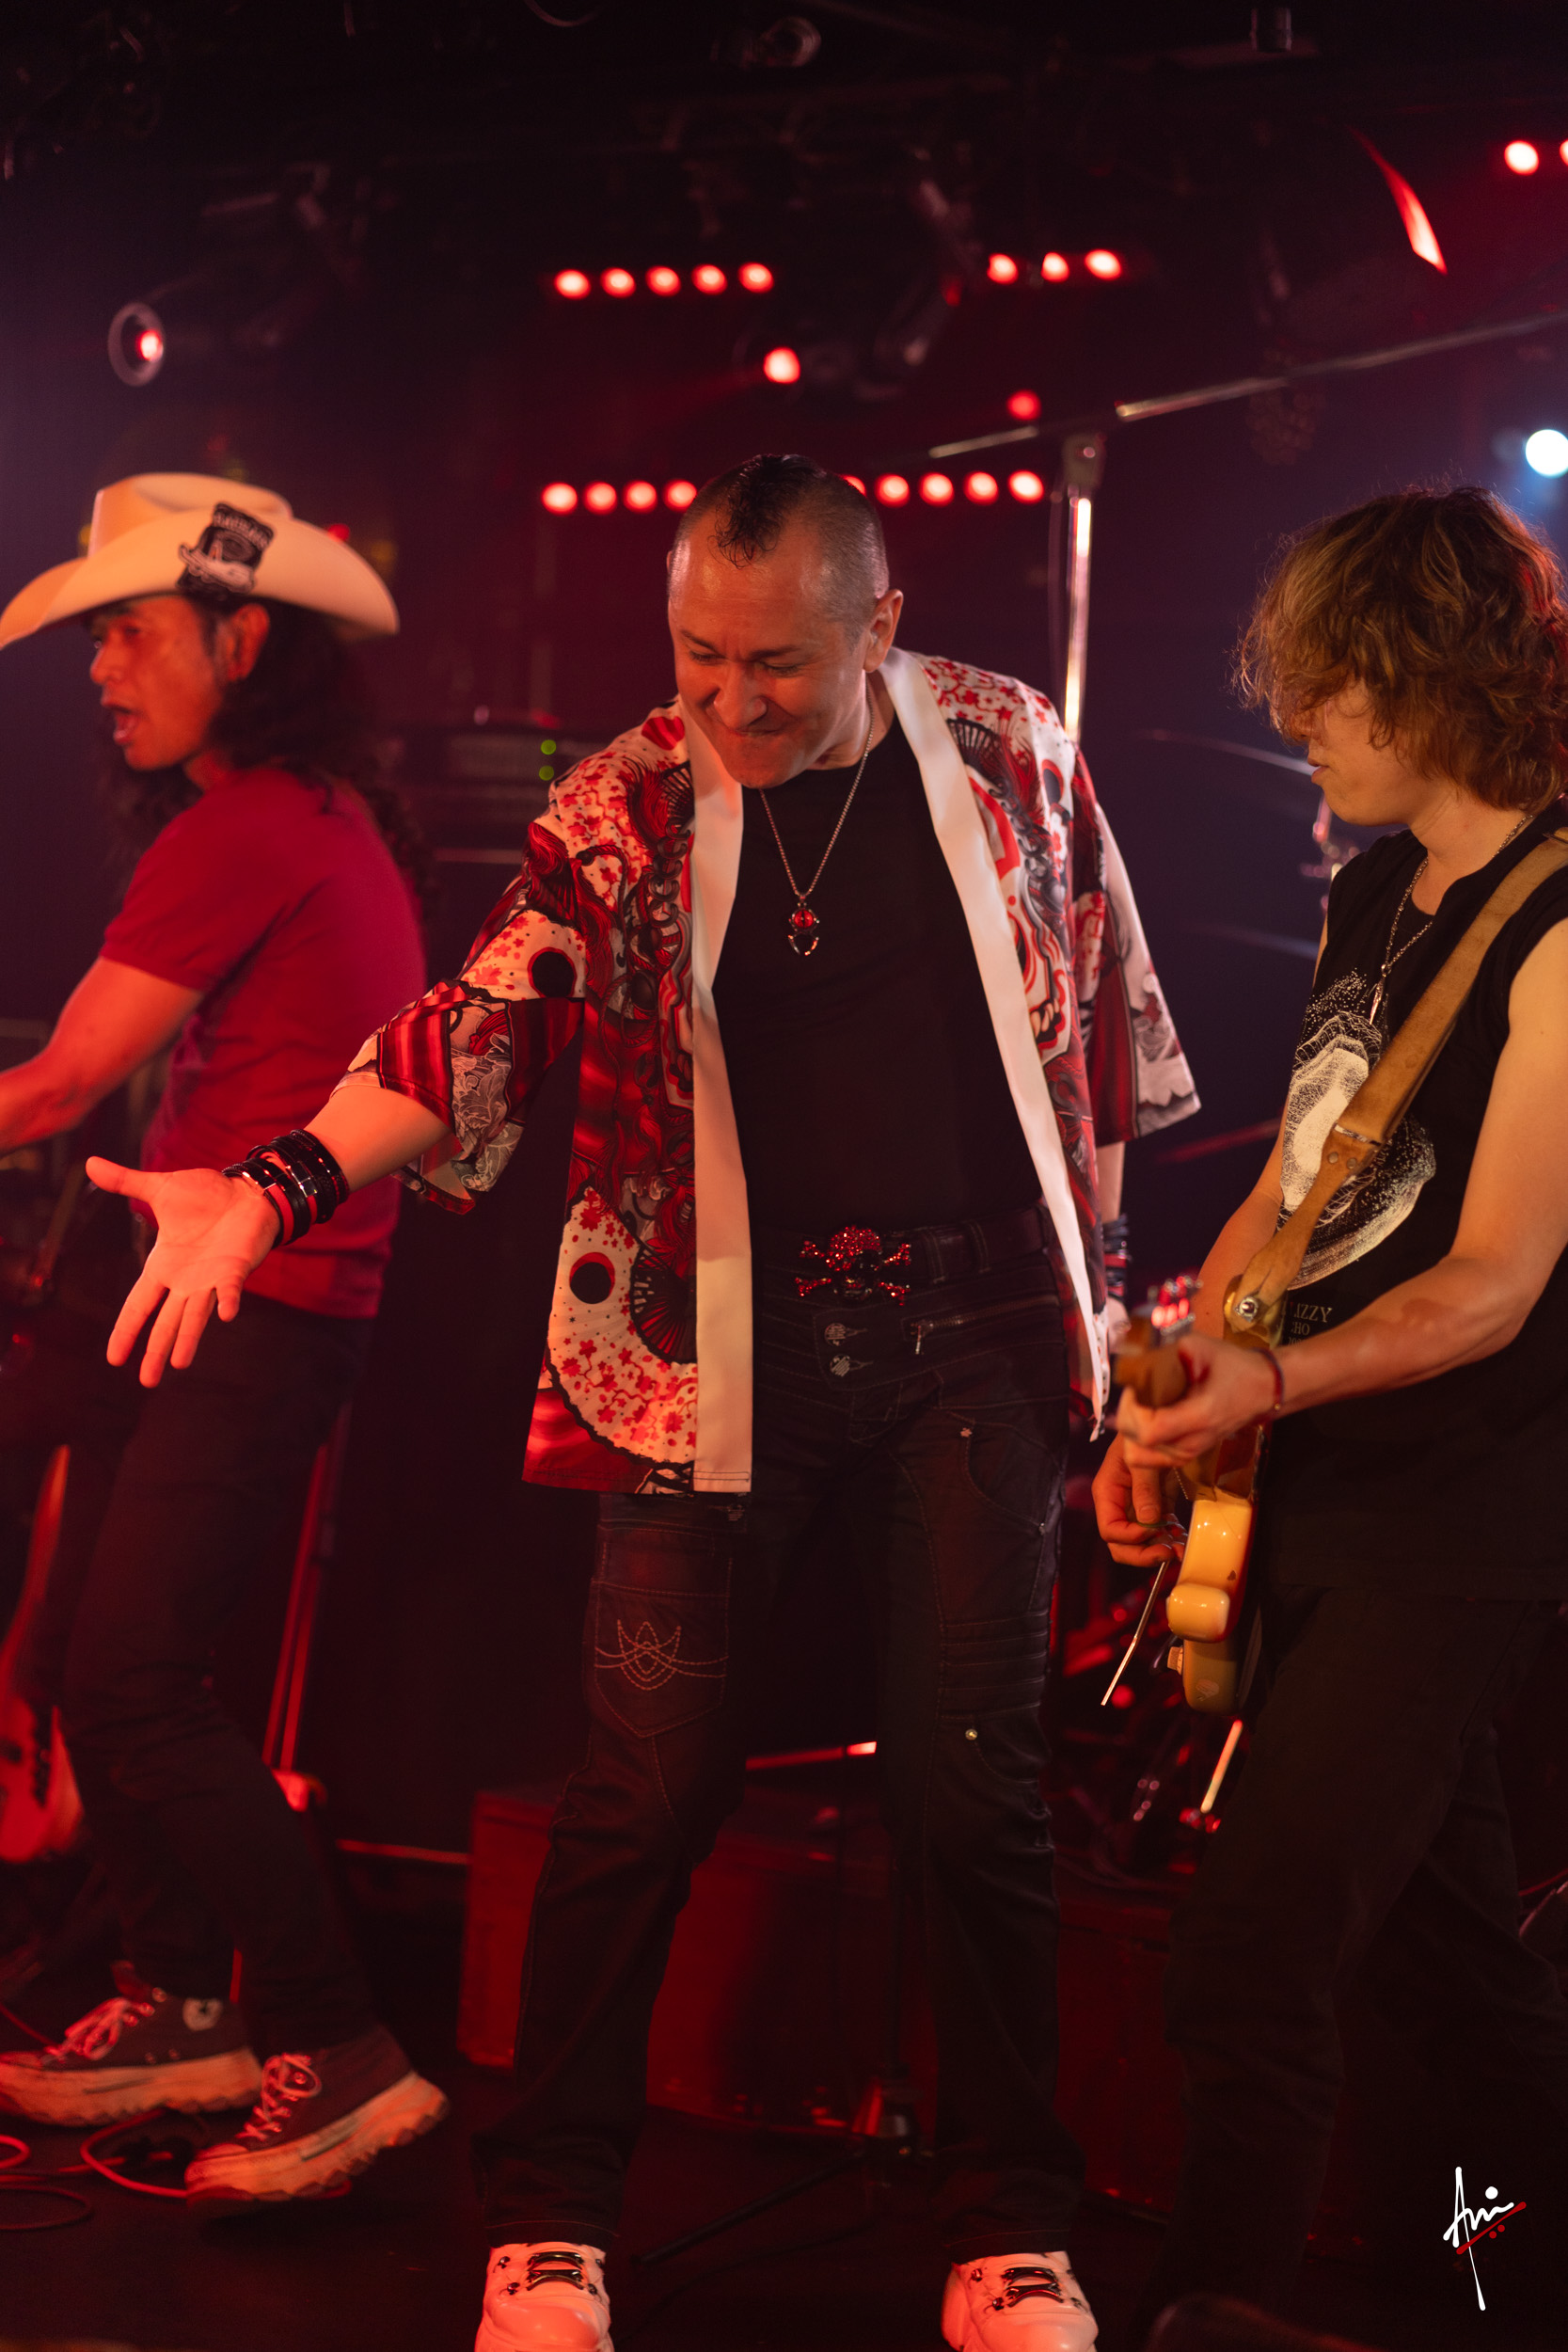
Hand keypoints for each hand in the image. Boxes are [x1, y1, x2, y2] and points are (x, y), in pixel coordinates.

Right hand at [85, 1158, 279, 1385]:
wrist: (247, 1190)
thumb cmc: (205, 1195)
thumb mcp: (159, 1188)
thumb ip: (126, 1182)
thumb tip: (89, 1162)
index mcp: (164, 1266)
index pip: (139, 1304)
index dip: (126, 1329)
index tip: (114, 1358)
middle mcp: (186, 1280)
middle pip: (165, 1321)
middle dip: (155, 1350)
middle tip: (147, 1382)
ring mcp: (211, 1278)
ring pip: (195, 1316)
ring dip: (186, 1339)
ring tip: (176, 1366)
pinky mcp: (236, 1269)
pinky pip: (230, 1290)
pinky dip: (228, 1301)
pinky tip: (226, 1316)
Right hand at [1092, 1433, 1185, 1568]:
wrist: (1158, 1419)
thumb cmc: (1140, 1432)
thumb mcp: (1140, 1457)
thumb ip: (1143, 1489)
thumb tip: (1149, 1521)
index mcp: (1107, 1491)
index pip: (1110, 1529)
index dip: (1131, 1537)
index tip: (1154, 1530)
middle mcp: (1118, 1503)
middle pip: (1120, 1544)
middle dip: (1143, 1554)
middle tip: (1167, 1552)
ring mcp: (1136, 1505)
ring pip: (1140, 1542)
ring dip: (1159, 1549)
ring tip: (1180, 1547)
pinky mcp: (1154, 1503)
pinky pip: (1157, 1530)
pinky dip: (1169, 1537)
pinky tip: (1181, 1534)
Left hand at [1116, 1331, 1278, 1468]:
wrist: (1261, 1390)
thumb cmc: (1235, 1368)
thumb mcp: (1201, 1347)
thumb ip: (1166, 1350)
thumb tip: (1133, 1353)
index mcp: (1200, 1416)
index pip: (1149, 1431)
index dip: (1131, 1410)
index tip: (1134, 1388)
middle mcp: (1192, 1442)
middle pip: (1137, 1445)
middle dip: (1127, 1416)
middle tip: (1134, 1392)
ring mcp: (1188, 1453)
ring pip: (1137, 1455)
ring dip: (1130, 1430)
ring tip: (1141, 1405)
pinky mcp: (1184, 1456)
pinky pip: (1147, 1458)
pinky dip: (1138, 1440)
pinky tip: (1147, 1417)